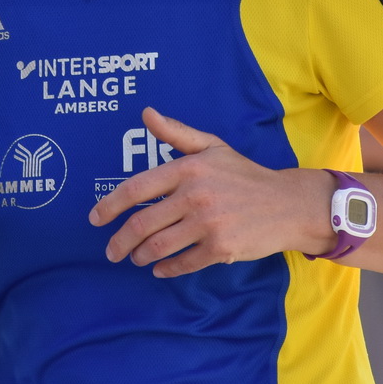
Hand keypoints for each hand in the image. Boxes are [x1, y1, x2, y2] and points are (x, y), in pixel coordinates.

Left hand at [88, 108, 329, 277]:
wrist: (287, 204)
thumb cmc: (245, 175)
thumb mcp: (212, 147)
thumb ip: (176, 133)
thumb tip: (146, 114)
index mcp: (189, 169)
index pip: (138, 188)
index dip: (110, 205)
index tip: (95, 219)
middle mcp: (195, 195)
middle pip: (143, 223)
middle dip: (121, 241)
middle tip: (112, 251)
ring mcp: (208, 223)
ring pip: (159, 246)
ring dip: (140, 256)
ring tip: (135, 258)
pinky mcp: (221, 248)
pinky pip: (183, 263)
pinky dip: (166, 269)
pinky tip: (159, 269)